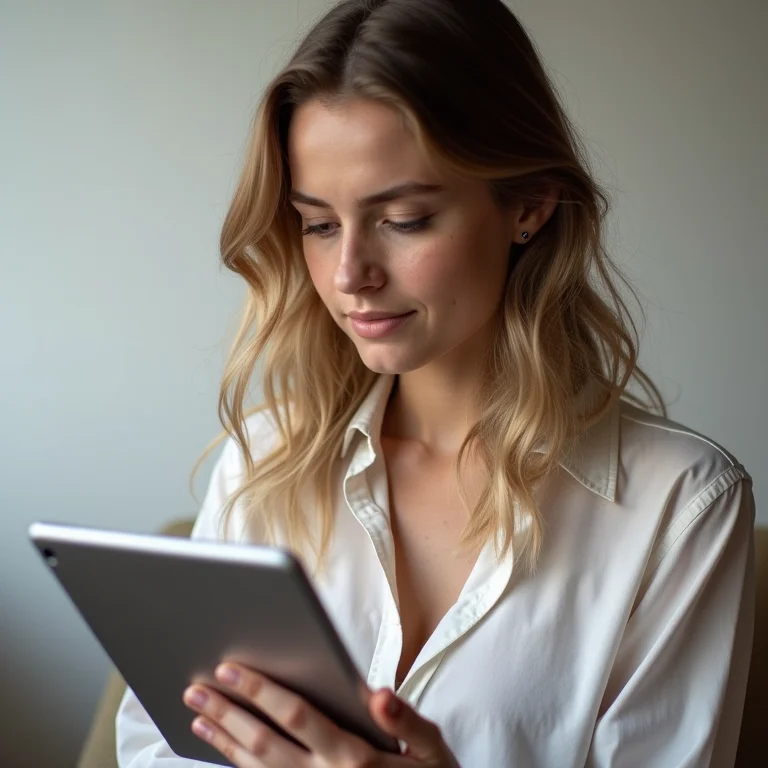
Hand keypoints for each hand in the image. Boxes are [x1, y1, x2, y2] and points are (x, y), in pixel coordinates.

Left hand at [182, 662, 459, 766]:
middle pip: (264, 743)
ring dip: (224, 742)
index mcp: (354, 756)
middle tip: (196, 687)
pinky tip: (223, 749)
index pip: (297, 717)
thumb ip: (406, 721)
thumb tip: (378, 693)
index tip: (231, 669)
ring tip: (197, 716)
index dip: (261, 692)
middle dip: (228, 713)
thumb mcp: (432, 749)